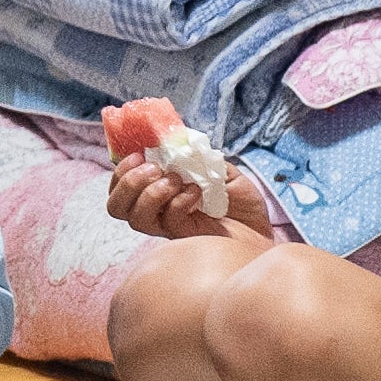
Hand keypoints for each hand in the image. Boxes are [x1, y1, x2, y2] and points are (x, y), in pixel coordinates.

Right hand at [102, 156, 275, 244]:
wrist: (263, 235)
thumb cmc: (243, 207)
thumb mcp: (222, 171)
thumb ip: (200, 158)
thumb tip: (181, 142)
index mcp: (160, 194)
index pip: (121, 187)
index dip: (120, 169)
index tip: (139, 152)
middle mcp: (159, 214)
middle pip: (116, 206)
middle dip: (127, 182)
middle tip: (154, 168)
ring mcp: (170, 228)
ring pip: (135, 218)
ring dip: (150, 192)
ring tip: (176, 180)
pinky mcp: (185, 239)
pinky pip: (169, 220)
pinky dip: (179, 201)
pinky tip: (198, 192)